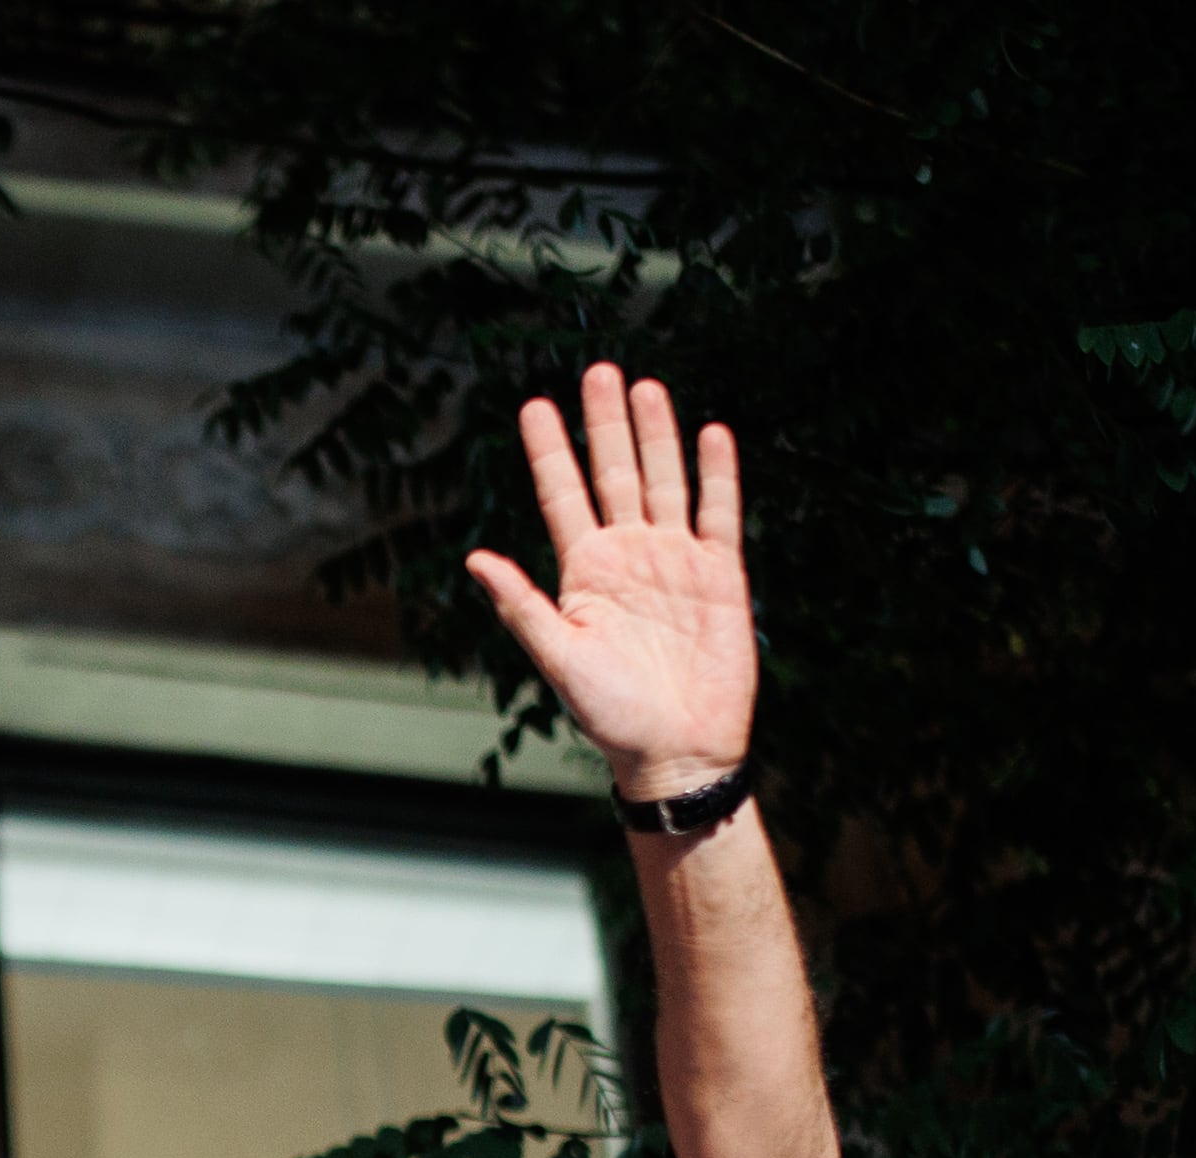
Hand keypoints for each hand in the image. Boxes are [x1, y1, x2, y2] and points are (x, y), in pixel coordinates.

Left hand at [464, 364, 755, 803]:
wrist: (677, 750)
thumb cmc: (611, 715)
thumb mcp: (559, 658)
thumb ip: (523, 606)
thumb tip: (475, 558)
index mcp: (585, 572)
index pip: (563, 496)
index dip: (550, 452)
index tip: (534, 405)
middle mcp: (629, 556)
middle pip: (615, 473)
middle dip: (605, 424)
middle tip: (597, 370)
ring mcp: (676, 561)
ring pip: (664, 481)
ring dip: (656, 435)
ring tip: (644, 386)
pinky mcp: (720, 576)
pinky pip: (719, 513)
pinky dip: (716, 474)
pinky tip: (710, 432)